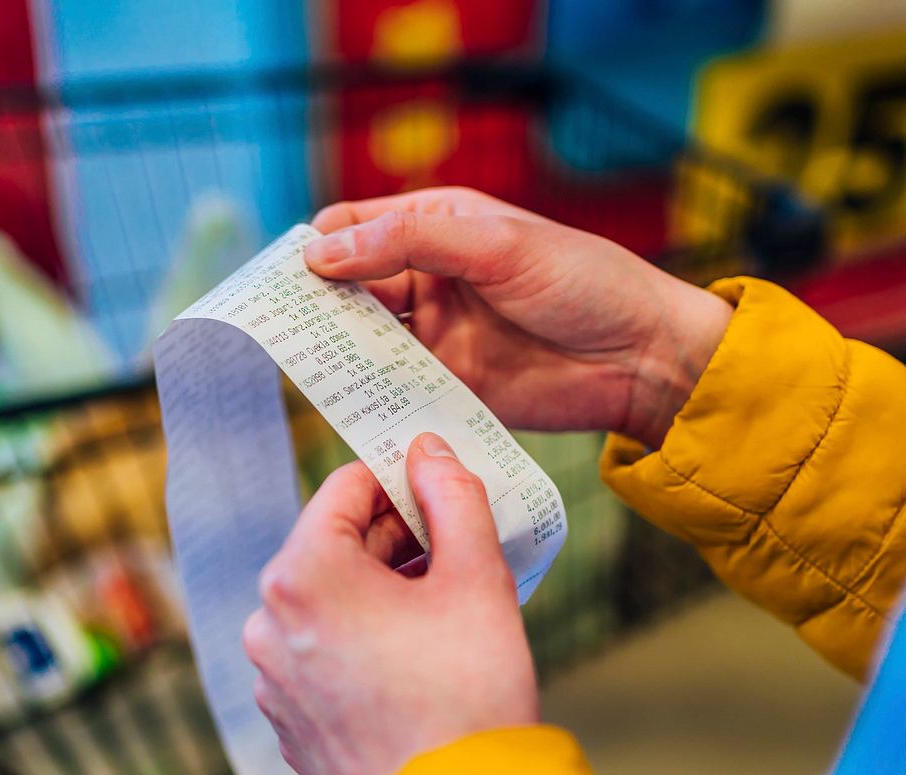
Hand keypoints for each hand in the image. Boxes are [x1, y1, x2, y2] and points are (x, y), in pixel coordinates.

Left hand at [243, 432, 537, 774]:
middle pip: (331, 544)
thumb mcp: (476, 577)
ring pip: (325, 599)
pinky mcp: (287, 718)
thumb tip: (429, 451)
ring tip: (439, 606)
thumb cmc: (468, 696)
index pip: (344, 487)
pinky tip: (411, 658)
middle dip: (393, 538)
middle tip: (452, 547)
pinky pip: (319, 651)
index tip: (436, 486)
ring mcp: (272, 675)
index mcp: (303, 574)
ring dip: (377, 590)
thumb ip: (453, 496)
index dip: (397, 478)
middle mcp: (269, 621)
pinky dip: (359, 639)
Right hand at [306, 188, 732, 448]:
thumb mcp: (495, 245)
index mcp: (438, 227)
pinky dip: (367, 392)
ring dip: (335, 349)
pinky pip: (392, 387)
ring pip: (362, 340)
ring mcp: (434, 335)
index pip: (353, 228)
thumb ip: (409, 242)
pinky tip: (346, 399)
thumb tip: (320, 253)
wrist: (643, 358)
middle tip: (280, 327)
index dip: (315, 247)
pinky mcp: (446, 385)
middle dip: (314, 303)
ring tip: (303, 363)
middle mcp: (427, 279)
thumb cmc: (582, 282)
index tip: (284, 276)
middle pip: (347, 287)